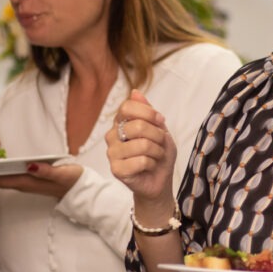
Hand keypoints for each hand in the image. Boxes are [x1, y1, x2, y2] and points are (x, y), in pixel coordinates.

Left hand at [0, 161, 81, 198]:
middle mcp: (23, 184)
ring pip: (0, 180)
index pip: (0, 180)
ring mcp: (25, 183)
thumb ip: (46, 172)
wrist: (81, 191)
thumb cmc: (72, 180)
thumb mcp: (62, 174)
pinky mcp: (29, 181)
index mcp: (28, 182)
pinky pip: (7, 179)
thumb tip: (29, 166)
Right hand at [105, 89, 176, 205]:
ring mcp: (112, 153)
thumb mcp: (159, 129)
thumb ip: (148, 111)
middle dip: (158, 136)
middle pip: (138, 126)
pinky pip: (141, 161)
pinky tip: (148, 167)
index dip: (149, 113)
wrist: (160, 179)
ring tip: (155, 156)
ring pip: (142, 145)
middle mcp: (112, 135)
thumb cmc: (159, 153)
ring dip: (157, 151)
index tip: (160, 121)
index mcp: (121, 122)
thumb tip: (135, 92)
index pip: (127, 107)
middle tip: (160, 144)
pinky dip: (152, 164)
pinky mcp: (116, 169)